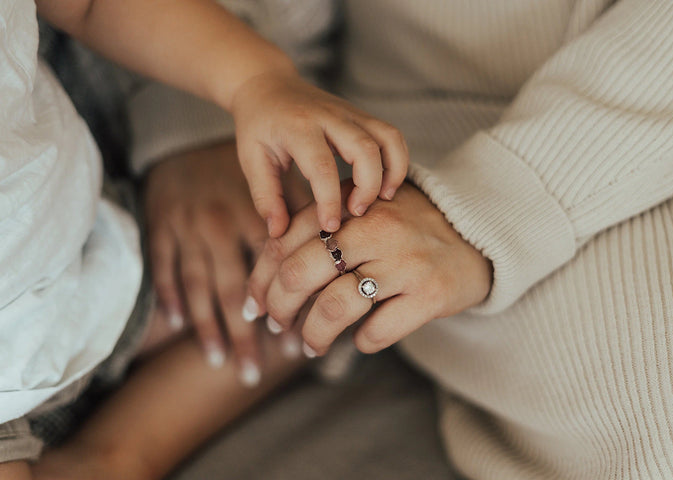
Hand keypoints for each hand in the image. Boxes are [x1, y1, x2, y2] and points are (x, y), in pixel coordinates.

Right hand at [144, 141, 309, 382]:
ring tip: (220, 362)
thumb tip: (340, 259)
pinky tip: (178, 325)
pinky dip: (170, 296)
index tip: (294, 346)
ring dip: (208, 327)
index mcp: (253, 214)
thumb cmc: (267, 160)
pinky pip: (163, 266)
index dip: (280, 313)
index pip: (268, 274)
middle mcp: (220, 223)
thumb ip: (306, 220)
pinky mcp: (162, 223)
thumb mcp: (289, 182)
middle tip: (253, 375)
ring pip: (198, 285)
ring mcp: (188, 225)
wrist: (227, 121)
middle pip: (231, 290)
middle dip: (243, 336)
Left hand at [230, 71, 407, 237]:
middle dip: (367, 187)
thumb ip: (266, 198)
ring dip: (392, 171)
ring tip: (383, 199)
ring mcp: (350, 113)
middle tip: (357, 213)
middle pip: (365, 149)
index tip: (329, 227)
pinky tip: (387, 184)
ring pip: (387, 138)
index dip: (329, 201)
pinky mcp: (363, 115)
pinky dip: (398, 160)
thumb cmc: (259, 127)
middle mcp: (329, 116)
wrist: (269, 87)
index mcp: (297, 127)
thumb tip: (279, 233)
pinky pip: (391, 135)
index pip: (322, 166)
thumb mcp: (252, 160)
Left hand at [246, 182, 492, 354]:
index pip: (286, 241)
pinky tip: (362, 340)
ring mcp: (404, 262)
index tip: (254, 304)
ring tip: (309, 344)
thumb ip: (324, 228)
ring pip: (335, 306)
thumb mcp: (366, 211)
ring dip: (313, 334)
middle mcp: (376, 229)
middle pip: (301, 272)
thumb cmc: (410, 227)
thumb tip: (269, 268)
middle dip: (278, 308)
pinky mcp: (430, 294)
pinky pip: (378, 329)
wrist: (479, 235)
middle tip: (278, 326)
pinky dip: (363, 342)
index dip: (261, 279)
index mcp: (353, 205)